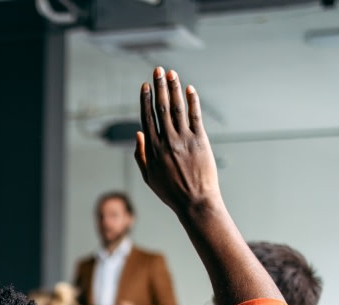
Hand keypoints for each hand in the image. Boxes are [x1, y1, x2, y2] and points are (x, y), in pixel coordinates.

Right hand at [134, 68, 221, 216]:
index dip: (146, 99)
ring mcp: (184, 139)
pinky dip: (192, 101)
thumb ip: (141, 154)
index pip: (148, 117)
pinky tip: (189, 89)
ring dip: (174, 88)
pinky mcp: (200, 140)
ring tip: (172, 73)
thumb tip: (138, 133)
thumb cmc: (170, 192)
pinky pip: (195, 116)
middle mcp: (167, 141)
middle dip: (159, 86)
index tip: (145, 85)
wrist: (195, 201)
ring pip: (177, 108)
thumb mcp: (148, 177)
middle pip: (162, 108)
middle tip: (158, 70)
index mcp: (153, 149)